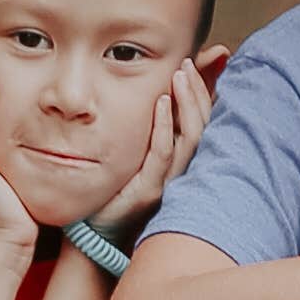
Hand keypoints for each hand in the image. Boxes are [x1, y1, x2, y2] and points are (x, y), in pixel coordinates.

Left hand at [94, 57, 216, 235]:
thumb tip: (160, 97)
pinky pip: (163, 154)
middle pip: (205, 126)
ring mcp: (169, 183)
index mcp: (183, 165)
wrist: (93, 235)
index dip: (206, 92)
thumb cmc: (115, 193)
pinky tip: (162, 103)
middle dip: (199, 91)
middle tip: (188, 63)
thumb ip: (154, 128)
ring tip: (180, 74)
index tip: (197, 64)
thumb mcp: (137, 156)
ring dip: (188, 103)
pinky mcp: (149, 191)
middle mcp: (184, 174)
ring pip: (192, 138)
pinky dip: (165, 126)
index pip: (206, 123)